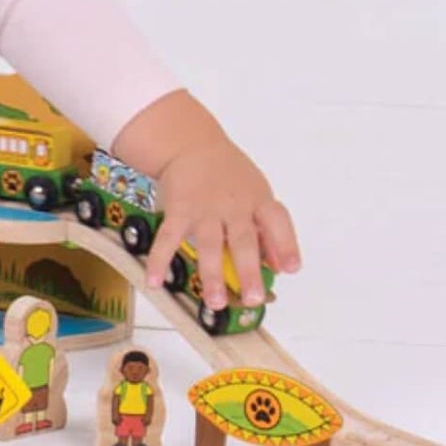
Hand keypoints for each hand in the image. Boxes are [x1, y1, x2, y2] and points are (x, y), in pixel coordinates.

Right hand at [116, 93, 300, 311]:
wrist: (191, 143)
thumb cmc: (228, 176)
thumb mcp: (257, 194)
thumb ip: (269, 231)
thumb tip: (280, 266)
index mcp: (258, 200)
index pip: (277, 222)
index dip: (286, 245)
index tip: (290, 269)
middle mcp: (234, 205)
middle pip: (244, 240)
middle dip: (249, 271)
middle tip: (252, 298)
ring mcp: (204, 208)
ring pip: (209, 243)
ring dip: (211, 274)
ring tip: (214, 302)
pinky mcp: (178, 210)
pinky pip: (168, 238)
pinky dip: (160, 260)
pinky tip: (155, 281)